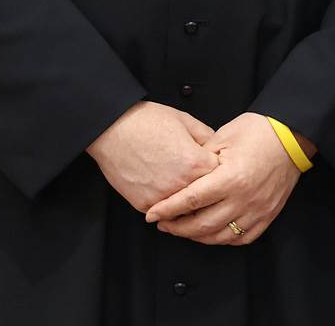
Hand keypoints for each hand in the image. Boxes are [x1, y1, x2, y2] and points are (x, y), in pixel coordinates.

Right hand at [87, 101, 217, 214]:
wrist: (112, 129)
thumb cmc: (148, 121)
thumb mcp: (186, 121)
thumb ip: (208, 138)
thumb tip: (219, 150)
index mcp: (196, 164)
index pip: (222, 177)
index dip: (220, 171)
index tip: (215, 167)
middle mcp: (181, 185)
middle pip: (206, 198)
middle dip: (207, 190)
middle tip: (200, 180)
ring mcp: (162, 198)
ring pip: (186, 210)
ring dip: (188, 203)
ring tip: (182, 186)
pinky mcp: (144, 205)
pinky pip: (164, 212)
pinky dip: (167, 204)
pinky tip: (165, 190)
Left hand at [144, 113, 301, 245]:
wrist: (291, 135)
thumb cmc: (259, 130)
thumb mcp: (223, 137)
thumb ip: (200, 159)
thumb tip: (180, 178)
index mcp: (231, 177)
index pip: (190, 200)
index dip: (167, 209)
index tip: (151, 214)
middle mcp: (244, 199)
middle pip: (201, 225)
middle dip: (177, 227)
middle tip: (162, 224)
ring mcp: (257, 210)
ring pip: (219, 236)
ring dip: (196, 236)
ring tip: (183, 229)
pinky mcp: (267, 215)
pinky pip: (241, 238)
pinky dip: (222, 239)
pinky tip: (211, 233)